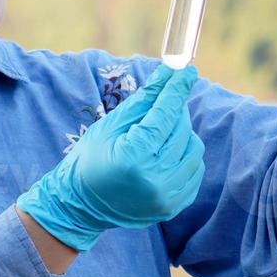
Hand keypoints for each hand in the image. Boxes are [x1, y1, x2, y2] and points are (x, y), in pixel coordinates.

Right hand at [15, 64, 205, 251]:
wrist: (81, 205)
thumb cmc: (90, 158)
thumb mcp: (110, 125)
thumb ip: (143, 100)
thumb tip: (168, 74)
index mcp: (134, 156)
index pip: (165, 113)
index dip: (177, 88)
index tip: (188, 69)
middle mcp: (154, 179)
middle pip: (181, 129)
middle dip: (175, 109)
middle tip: (166, 100)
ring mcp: (166, 196)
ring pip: (194, 148)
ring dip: (182, 133)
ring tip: (161, 132)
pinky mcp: (174, 207)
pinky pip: (195, 170)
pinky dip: (185, 155)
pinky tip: (166, 152)